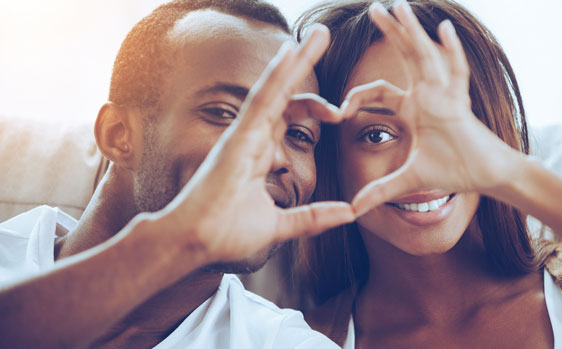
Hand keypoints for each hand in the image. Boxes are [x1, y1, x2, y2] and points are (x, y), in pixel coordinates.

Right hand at [157, 25, 353, 262]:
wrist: (195, 244)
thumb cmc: (226, 234)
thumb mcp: (280, 225)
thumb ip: (313, 218)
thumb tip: (349, 213)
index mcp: (260, 153)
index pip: (288, 116)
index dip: (314, 107)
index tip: (340, 114)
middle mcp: (252, 138)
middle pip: (284, 94)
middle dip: (304, 66)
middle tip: (323, 37)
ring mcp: (244, 135)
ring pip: (274, 89)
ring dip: (296, 60)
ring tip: (318, 35)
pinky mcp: (237, 138)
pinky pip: (260, 101)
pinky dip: (276, 76)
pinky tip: (291, 51)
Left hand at [343, 0, 520, 215]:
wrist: (486, 176)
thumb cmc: (453, 171)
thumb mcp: (408, 180)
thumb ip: (380, 191)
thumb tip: (353, 210)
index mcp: (412, 108)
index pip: (379, 92)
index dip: (357, 96)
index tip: (339, 110)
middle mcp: (427, 95)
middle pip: (405, 57)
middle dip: (391, 32)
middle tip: (374, 7)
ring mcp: (445, 95)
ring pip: (426, 57)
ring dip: (413, 31)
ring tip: (399, 6)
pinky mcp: (461, 104)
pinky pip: (456, 74)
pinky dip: (451, 52)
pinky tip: (443, 29)